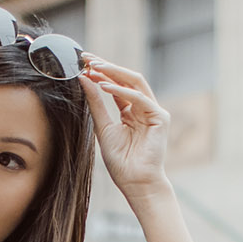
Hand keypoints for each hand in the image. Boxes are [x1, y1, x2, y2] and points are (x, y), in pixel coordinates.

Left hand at [79, 58, 171, 203]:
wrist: (136, 183)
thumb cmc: (121, 162)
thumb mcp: (103, 128)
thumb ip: (96, 104)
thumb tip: (84, 78)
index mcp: (131, 111)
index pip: (116, 85)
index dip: (100, 73)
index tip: (82, 63)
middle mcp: (143, 108)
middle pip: (126, 78)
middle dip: (106, 66)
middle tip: (87, 58)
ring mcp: (153, 111)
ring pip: (134, 82)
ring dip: (113, 72)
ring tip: (94, 67)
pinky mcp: (160, 118)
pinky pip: (139, 98)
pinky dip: (121, 91)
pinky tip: (104, 86)